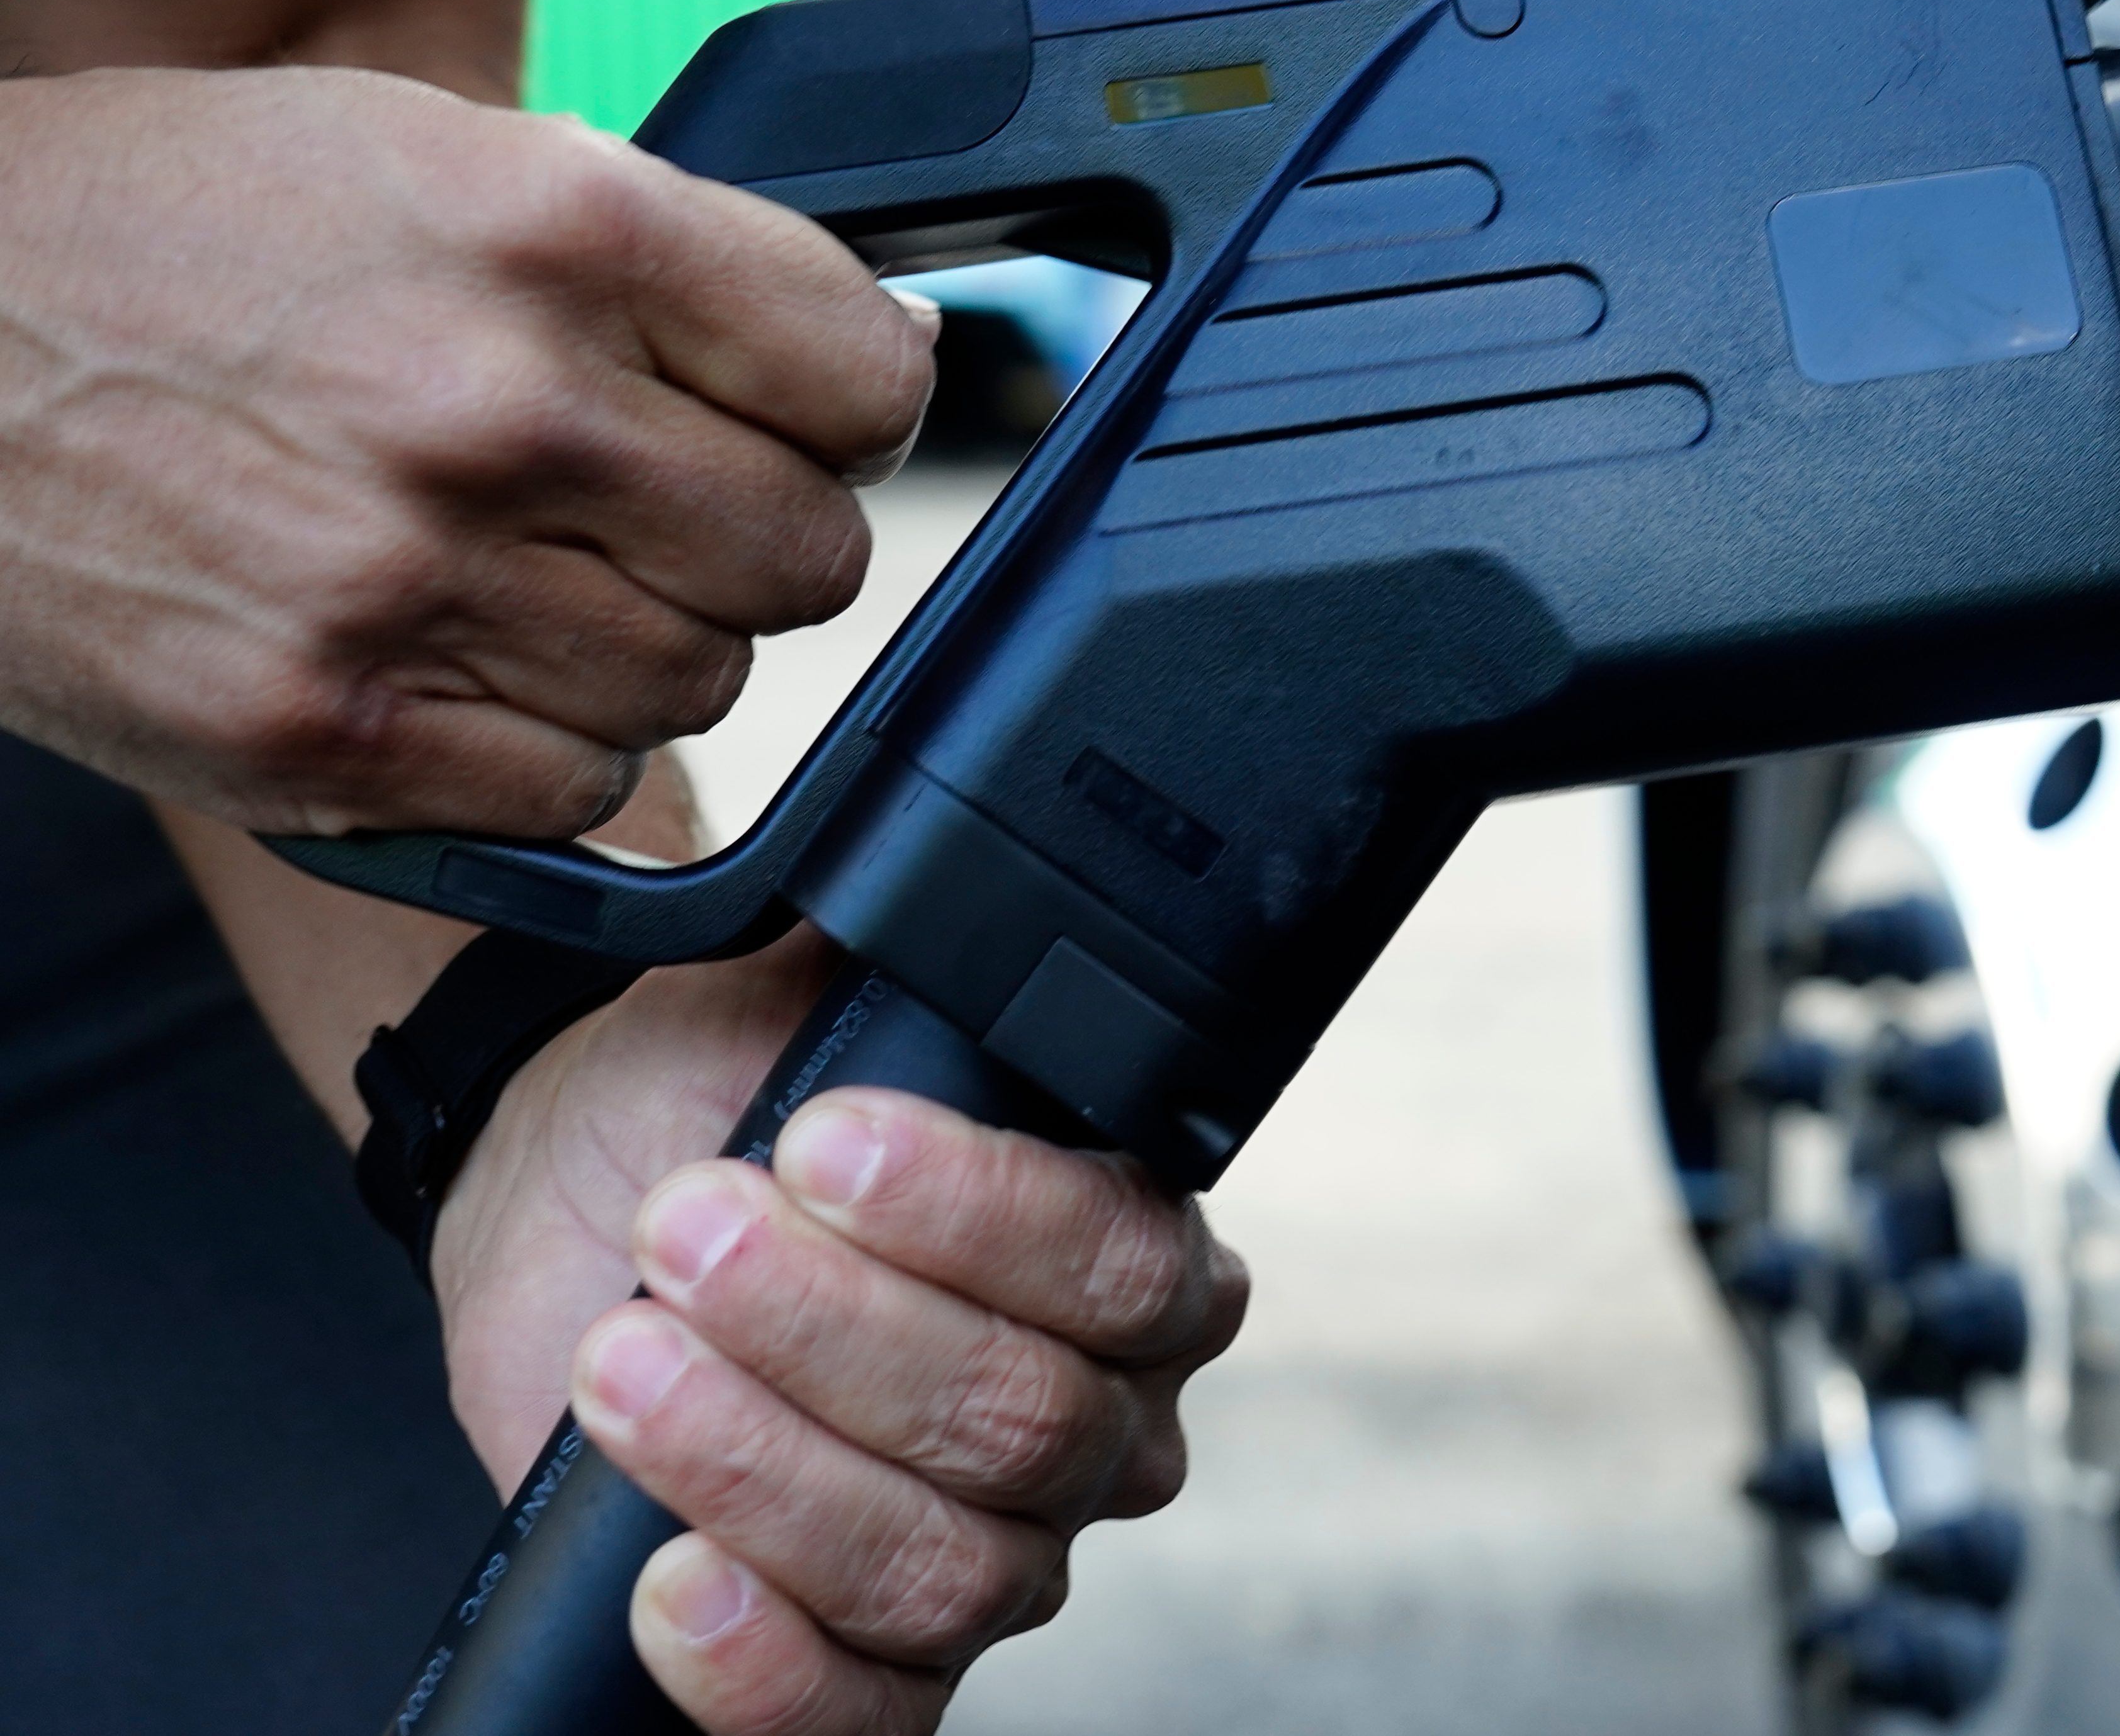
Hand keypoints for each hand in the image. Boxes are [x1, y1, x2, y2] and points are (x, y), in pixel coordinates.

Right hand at [0, 65, 936, 836]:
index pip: (866, 378)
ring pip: (701, 684)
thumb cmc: (188, 234)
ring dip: (650, 641)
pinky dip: (552, 743)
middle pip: (809, 555)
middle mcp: (496, 405)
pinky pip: (578, 789)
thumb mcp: (437, 157)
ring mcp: (406, 581)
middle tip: (665, 503)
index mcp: (554, 227)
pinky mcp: (326, 729)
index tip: (816, 415)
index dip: (859, 408)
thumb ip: (670, 258)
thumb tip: (886, 363)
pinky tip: (464, 655)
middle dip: (762, 535)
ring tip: (530, 569)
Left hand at [431, 931, 1246, 1735]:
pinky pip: (869, 1718)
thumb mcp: (815, 995)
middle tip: (684, 1232)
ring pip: (945, 1567)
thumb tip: (960, 884)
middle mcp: (1096, 1416)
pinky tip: (674, 1583)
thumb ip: (920, 962)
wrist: (572, 1182)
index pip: (1129, 1267)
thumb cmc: (714, 1088)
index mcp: (1128, 1248)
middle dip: (833, 1327)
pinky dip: (769, 1667)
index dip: (981, 1217)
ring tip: (628, 1360)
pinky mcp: (866, 1659)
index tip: (821, 1139)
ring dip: (766, 1462)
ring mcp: (994, 1552)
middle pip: (1028, 1423)